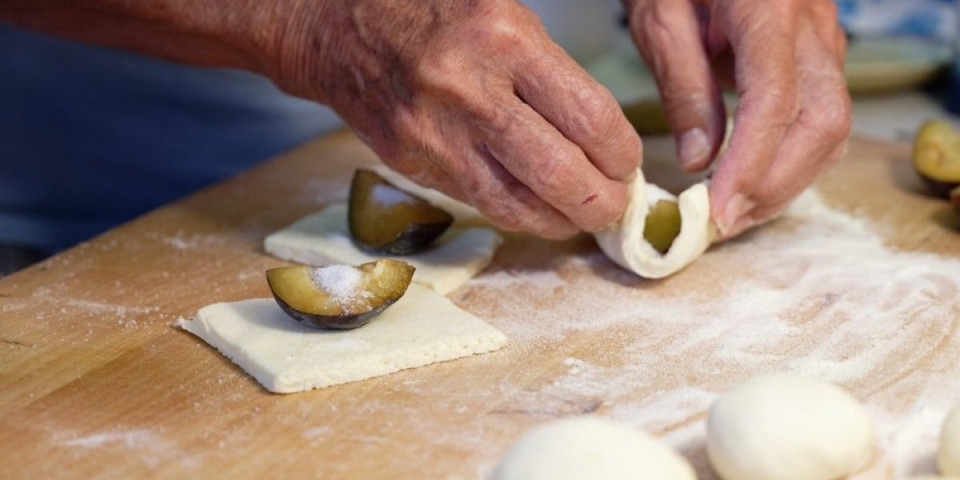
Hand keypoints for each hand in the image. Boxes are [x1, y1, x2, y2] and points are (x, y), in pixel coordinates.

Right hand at [270, 0, 641, 237]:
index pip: (589, 116)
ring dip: (560, 222)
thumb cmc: (432, 12)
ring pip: (516, 206)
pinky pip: (478, 203)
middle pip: (557, 174)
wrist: (340, 27)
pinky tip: (537, 211)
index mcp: (504, 39)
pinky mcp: (412, 162)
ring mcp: (435, 134)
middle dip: (600, 201)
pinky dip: (517, 215)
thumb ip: (550, 70)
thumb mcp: (502, 11)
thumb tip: (600, 134)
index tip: (627, 162)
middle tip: (615, 203)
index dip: (620, 153)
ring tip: (581, 217)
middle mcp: (469, 90)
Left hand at [622, 0, 850, 237]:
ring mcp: (825, 40)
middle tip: (724, 222)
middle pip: (823, 122)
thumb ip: (683, 86)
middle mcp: (812, 27)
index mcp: (768, 9)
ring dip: (788, 180)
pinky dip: (793, 160)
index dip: (751, 164)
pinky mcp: (821, 57)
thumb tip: (700, 160)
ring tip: (735, 213)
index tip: (718, 210)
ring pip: (832, 127)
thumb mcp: (661, 18)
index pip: (776, 101)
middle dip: (777, 184)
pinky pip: (822, 118)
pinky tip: (754, 183)